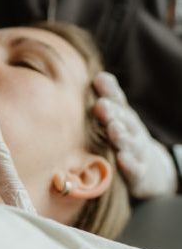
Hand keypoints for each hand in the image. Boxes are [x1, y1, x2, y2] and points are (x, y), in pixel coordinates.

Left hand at [93, 72, 176, 197]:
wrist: (150, 169)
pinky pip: (134, 169)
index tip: (97, 81)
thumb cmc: (126, 136)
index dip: (109, 91)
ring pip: (130, 143)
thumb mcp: (120, 116)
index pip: (117, 101)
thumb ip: (110, 96)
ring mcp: (136, 152)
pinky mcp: (139, 173)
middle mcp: (132, 132)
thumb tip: (99, 75)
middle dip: (113, 112)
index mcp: (124, 116)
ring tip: (113, 129)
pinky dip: (129, 163)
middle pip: (123, 120)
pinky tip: (122, 158)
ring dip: (121, 136)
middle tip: (101, 105)